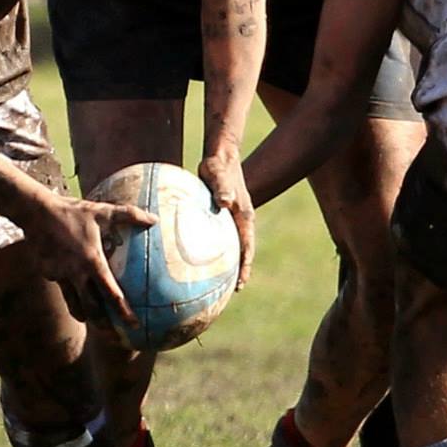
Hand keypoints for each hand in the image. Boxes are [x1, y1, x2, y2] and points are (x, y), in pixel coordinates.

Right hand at [20, 193, 154, 324]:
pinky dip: (69, 291)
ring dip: (84, 315)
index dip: (123, 312)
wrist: (35, 212)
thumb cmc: (72, 211)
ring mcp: (60, 275)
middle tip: (113, 336)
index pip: (111, 294)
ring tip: (92, 322)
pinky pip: (62, 286)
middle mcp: (76, 274)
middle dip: (103, 325)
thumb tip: (154, 220)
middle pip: (91, 309)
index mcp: (92, 262)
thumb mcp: (101, 211)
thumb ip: (129, 216)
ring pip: (74, 303)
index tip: (134, 325)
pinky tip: (72, 286)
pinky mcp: (48, 273)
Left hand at [198, 150, 255, 287]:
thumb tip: (225, 201)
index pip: (247, 247)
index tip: (241, 284)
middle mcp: (241, 220)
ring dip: (229, 264)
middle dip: (239, 271)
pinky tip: (199, 260)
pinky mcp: (223, 216)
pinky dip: (215, 251)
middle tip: (232, 291)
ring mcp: (233, 219)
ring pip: (232, 247)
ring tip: (218, 283)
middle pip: (243, 252)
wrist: (220, 156)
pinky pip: (220, 238)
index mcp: (244, 216)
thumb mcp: (218, 175)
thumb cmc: (218, 166)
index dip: (245, 266)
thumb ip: (221, 188)